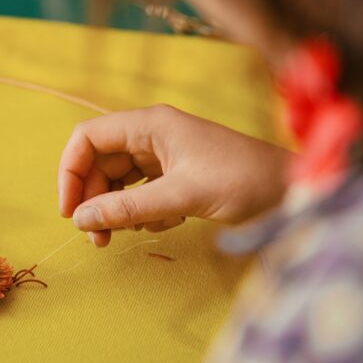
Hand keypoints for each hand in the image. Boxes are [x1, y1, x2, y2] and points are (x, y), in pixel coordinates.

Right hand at [58, 105, 290, 246]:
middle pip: (99, 163)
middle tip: (95, 237)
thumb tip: (80, 220)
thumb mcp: (182, 196)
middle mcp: (151, 135)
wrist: (293, 191)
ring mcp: (163, 156)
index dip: (70, 171)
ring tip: (116, 238)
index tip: (69, 210)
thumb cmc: (243, 181)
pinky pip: (139, 193)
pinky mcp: (175, 176)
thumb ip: (128, 209)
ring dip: (112, 210)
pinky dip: (139, 212)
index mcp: (149, 124)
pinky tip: (159, 225)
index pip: (88, 138)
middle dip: (92, 199)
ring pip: (118, 181)